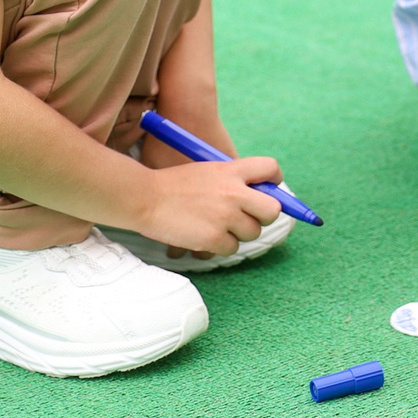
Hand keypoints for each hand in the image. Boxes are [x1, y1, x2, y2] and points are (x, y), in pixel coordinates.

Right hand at [132, 155, 285, 255]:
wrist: (144, 197)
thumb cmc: (173, 184)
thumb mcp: (208, 170)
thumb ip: (233, 179)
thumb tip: (258, 195)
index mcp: (232, 170)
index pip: (271, 169)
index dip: (274, 181)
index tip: (268, 190)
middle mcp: (234, 192)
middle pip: (273, 210)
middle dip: (264, 216)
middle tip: (247, 217)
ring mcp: (225, 216)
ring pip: (252, 233)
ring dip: (238, 233)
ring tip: (217, 226)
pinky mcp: (214, 237)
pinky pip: (232, 248)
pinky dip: (221, 246)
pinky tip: (204, 236)